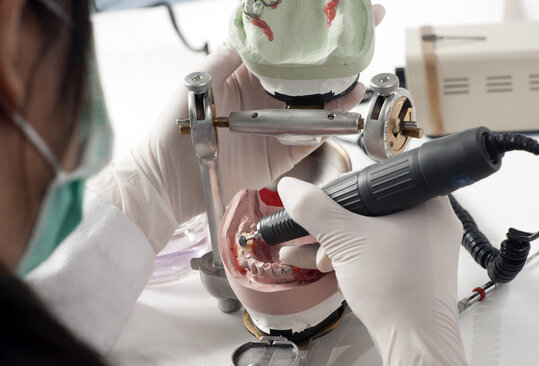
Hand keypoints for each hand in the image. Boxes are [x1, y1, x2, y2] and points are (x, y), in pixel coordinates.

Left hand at [88, 6, 385, 252]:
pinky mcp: (284, 152)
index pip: (289, 49)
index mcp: (250, 75)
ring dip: (342, 88)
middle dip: (339, 54)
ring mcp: (280, 125)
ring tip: (359, 73)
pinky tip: (345, 105)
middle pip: (312, 74)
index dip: (313, 31)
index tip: (338, 10)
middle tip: (365, 32)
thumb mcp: (203, 78)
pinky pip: (314, 136)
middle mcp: (269, 98)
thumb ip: (232, 54)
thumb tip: (258, 27)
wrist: (173, 176)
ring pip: (319, 103)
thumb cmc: (179, 124)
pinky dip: (332, 123)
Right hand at [278, 177, 477, 365]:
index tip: (318, 202)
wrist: (415, 343)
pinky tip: (316, 262)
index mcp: (425, 200)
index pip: (374, 179)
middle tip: (311, 234)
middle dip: (330, 225)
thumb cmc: (398, 290)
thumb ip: (313, 208)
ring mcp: (420, 247)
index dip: (339, 191)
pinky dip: (347, 256)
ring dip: (331, 242)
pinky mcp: (410, 269)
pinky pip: (373, 253)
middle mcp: (428, 220)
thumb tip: (290, 187)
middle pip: (366, 208)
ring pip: (367, 233)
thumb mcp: (345, 240)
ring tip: (299, 250)